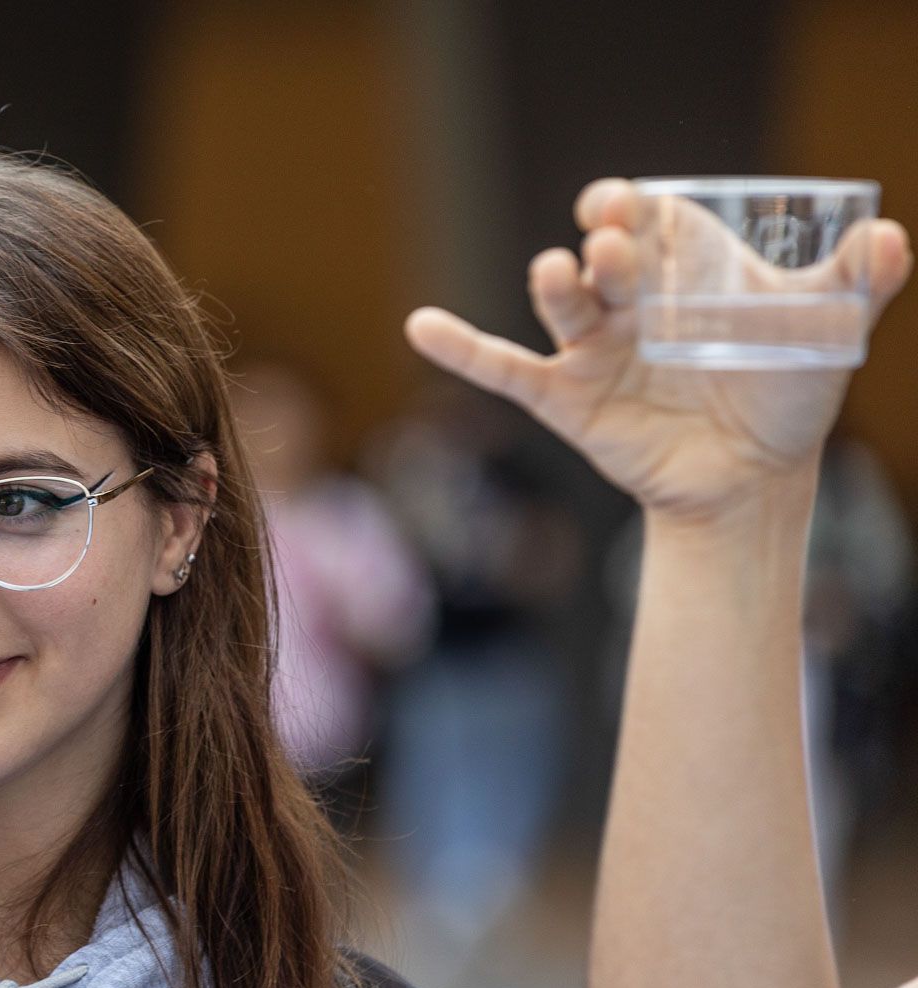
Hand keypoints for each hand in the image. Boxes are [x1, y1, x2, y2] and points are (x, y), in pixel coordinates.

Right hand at [406, 179, 911, 521]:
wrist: (753, 479)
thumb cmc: (786, 396)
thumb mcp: (828, 333)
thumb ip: (859, 284)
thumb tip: (891, 240)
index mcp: (680, 268)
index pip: (644, 217)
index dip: (627, 202)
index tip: (623, 203)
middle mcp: (629, 301)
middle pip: (603, 258)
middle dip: (605, 246)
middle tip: (615, 247)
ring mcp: (592, 349)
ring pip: (562, 305)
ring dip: (556, 285)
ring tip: (563, 274)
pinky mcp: (567, 399)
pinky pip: (505, 371)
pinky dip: (461, 349)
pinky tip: (422, 327)